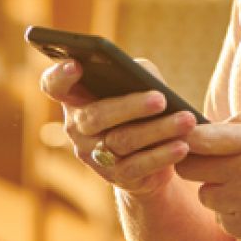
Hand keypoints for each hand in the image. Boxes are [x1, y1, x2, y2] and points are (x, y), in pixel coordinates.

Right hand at [39, 58, 197, 195]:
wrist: (149, 155)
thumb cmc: (141, 106)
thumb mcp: (138, 83)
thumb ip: (136, 73)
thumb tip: (143, 77)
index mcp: (75, 98)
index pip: (53, 85)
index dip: (59, 75)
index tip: (75, 64)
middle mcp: (77, 128)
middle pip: (96, 116)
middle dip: (131, 106)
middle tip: (160, 99)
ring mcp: (93, 155)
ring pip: (123, 141)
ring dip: (158, 130)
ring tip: (187, 120)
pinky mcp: (115, 177)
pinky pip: (138, 166)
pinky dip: (163, 155)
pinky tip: (183, 146)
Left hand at [175, 114, 240, 240]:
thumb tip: (210, 127)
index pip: (198, 138)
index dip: (184, 135)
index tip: (185, 133)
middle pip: (189, 169)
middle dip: (193, 161)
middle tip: (207, 158)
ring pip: (205, 196)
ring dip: (216, 189)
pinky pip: (223, 219)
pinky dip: (232, 212)